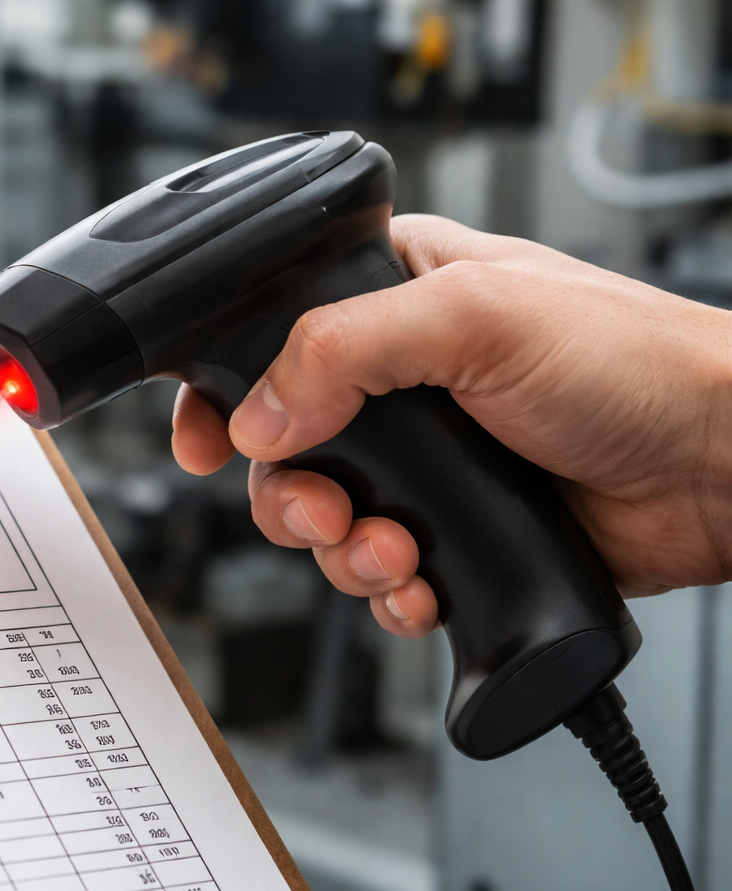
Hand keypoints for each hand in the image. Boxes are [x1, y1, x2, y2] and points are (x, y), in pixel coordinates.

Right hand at [172, 214, 731, 637]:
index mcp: (391, 297)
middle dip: (292, 496)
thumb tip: (258, 415)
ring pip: (324, 522)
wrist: (723, 469)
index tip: (209, 442)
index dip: (223, 393)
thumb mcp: (477, 317)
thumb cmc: (635, 363)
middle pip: (281, 449)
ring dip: (346, 553)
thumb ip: (345, 347)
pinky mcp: (454, 530)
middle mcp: (397, 381)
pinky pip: (379, 577)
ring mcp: (426, 462)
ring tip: (400, 551)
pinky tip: (427, 583)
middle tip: (327, 510)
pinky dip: (389, 593)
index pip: (265, 337)